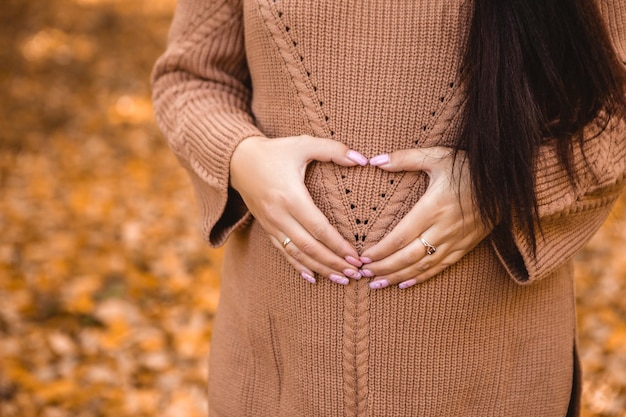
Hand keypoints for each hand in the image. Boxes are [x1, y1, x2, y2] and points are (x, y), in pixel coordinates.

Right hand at [230, 135, 368, 284]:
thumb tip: (362, 159)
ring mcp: (271, 224)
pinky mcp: (266, 227)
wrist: (237, 159)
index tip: (356, 256)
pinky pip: (283, 252)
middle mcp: (280, 215)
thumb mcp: (303, 143)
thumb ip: (333, 150)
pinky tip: (312, 277)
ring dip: (320, 268)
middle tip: (355, 273)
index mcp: (291, 196)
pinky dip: (298, 266)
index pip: (319, 228)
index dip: (338, 245)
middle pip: (309, 247)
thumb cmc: (275, 151)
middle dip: (333, 263)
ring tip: (341, 279)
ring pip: (297, 254)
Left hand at [360, 147, 491, 288]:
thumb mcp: (437, 156)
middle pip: (408, 256)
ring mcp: (456, 240)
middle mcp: (444, 228)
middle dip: (384, 268)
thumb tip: (375, 160)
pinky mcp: (466, 246)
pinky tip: (405, 284)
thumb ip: (405, 159)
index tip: (363, 257)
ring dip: (398, 276)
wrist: (508, 181)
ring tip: (378, 284)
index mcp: (433, 207)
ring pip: (423, 265)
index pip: (401, 236)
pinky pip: (441, 266)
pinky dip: (422, 277)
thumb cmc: (469, 166)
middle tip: (363, 275)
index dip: (381, 250)